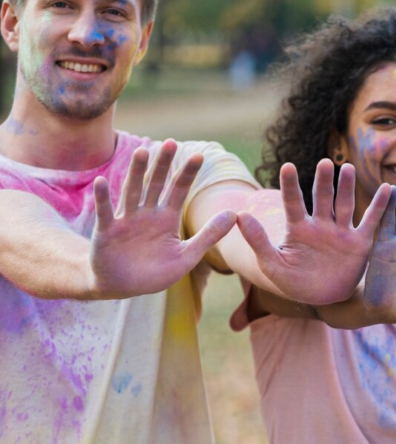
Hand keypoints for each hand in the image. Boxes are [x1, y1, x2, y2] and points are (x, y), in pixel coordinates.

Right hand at [90, 140, 235, 298]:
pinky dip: (103, 198)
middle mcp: (146, 214)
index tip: (200, 155)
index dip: (187, 174)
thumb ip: (209, 235)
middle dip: (163, 165)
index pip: (178, 190)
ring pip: (132, 192)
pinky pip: (106, 213)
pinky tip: (101, 181)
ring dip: (136, 173)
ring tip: (142, 152)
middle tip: (171, 143)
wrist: (122, 287)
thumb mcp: (187, 256)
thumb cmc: (155, 272)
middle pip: (155, 184)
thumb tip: (234, 214)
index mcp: (166, 219)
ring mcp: (126, 221)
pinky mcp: (107, 232)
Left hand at [235, 161, 391, 304]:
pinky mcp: (360, 242)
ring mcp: (341, 232)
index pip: (293, 202)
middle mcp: (321, 225)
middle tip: (325, 163)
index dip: (290, 185)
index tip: (288, 166)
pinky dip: (380, 207)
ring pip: (345, 204)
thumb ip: (258, 240)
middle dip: (323, 181)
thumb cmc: (294, 282)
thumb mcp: (272, 264)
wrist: (322, 299)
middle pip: (322, 198)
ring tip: (347, 168)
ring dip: (346, 187)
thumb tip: (239, 215)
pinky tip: (388, 190)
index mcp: (299, 228)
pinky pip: (371, 221)